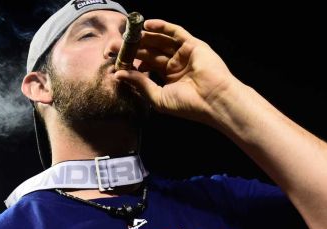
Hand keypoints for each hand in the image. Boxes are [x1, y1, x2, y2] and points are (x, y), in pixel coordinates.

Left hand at [115, 19, 239, 123]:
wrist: (213, 101)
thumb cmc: (188, 105)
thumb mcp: (158, 97)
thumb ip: (140, 84)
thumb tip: (118, 74)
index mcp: (168, 78)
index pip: (146, 64)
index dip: (130, 61)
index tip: (114, 59)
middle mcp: (175, 64)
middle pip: (150, 51)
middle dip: (133, 47)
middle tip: (114, 44)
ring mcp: (184, 54)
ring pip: (160, 41)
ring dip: (144, 37)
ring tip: (127, 35)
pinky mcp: (193, 45)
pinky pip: (175, 32)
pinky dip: (162, 27)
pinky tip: (146, 26)